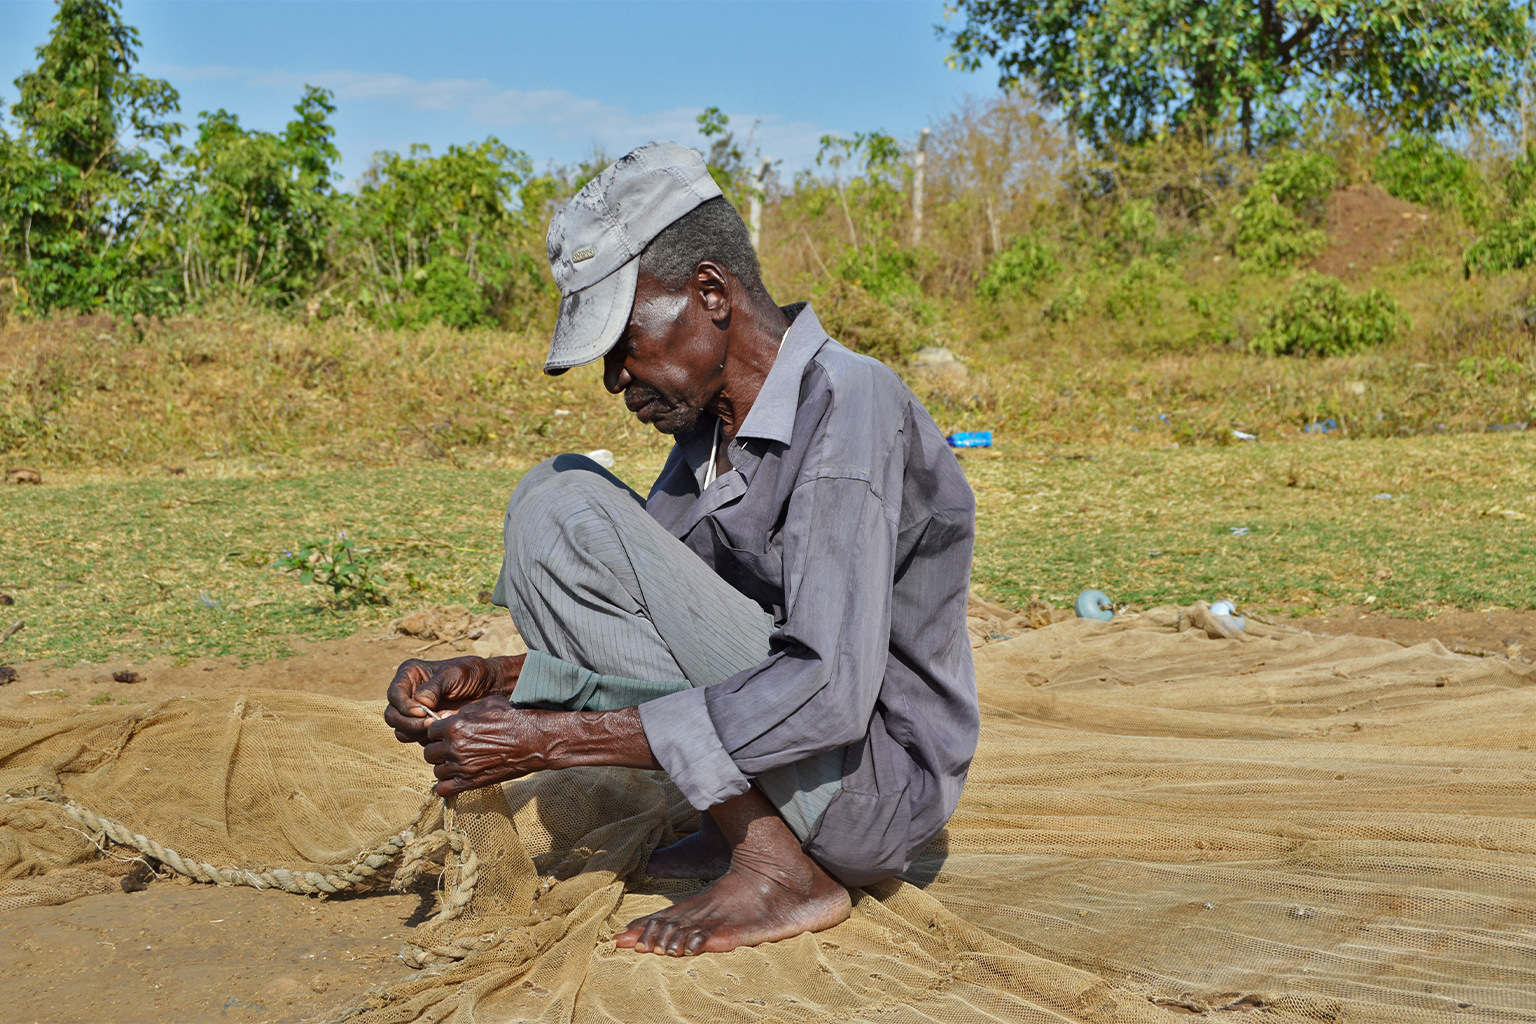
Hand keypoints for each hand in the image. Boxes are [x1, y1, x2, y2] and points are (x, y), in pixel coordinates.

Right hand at [384, 654, 524, 744]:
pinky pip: (417, 738)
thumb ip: (436, 687)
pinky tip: (447, 727)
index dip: (404, 706)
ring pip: (402, 731)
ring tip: (442, 723)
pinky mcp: (424, 726)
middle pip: (393, 716)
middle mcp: (407, 694)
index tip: (422, 711)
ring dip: (419, 732)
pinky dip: (429, 737)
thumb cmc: (472, 674)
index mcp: (409, 675)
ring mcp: (414, 712)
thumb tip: (421, 703)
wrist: (489, 687)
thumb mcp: (454, 674)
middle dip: (410, 722)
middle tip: (432, 723)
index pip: (394, 694)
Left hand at [422, 698, 552, 795]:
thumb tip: (451, 717)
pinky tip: (457, 779)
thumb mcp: (488, 703)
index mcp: (455, 726)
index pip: (430, 732)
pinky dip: (447, 786)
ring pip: (436, 771)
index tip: (448, 734)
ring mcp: (462, 767)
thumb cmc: (515, 718)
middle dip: (438, 750)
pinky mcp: (470, 783)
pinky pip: (444, 790)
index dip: (439, 732)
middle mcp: (454, 747)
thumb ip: (465, 711)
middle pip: (429, 753)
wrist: (535, 741)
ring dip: (444, 767)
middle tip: (452, 749)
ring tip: (458, 763)